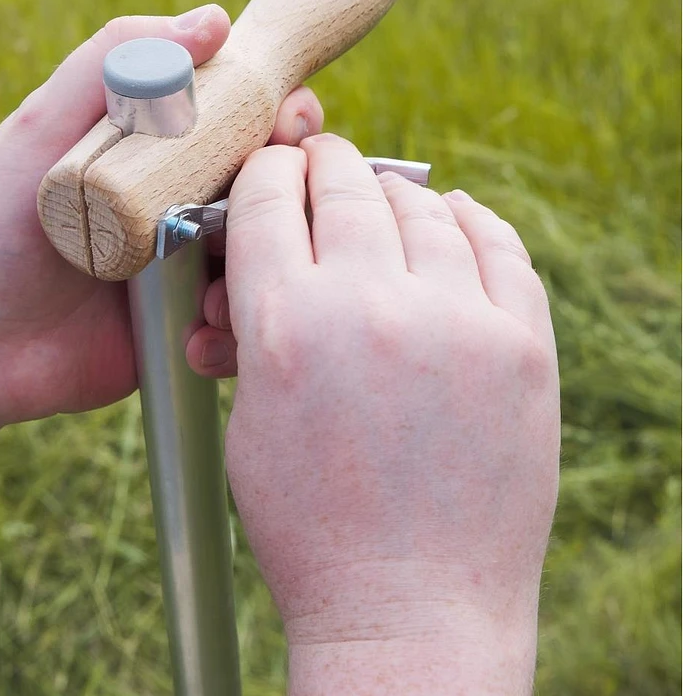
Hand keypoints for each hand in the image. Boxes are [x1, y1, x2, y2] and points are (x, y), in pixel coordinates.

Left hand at [0, 5, 322, 426]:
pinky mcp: (192, 329)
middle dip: (296, 178)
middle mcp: (186, 205)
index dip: (282, 110)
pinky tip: (208, 323)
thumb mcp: (44, 126)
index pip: (245, 117)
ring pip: (272, 250)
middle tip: (286, 184)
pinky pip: (246, 318)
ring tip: (230, 268)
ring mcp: (191, 270)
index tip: (292, 113)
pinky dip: (245, 316)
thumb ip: (113, 61)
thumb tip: (216, 19)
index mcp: (161, 152)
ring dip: (275, 254)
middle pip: (273, 182)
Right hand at [221, 134, 559, 694]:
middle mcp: (372, 308)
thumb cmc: (311, 523)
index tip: (272, 171)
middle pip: (343, 185)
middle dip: (322, 165)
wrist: (412, 609)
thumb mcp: (250, 422)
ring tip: (381, 196)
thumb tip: (258, 267)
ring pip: (421, 205)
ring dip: (392, 191)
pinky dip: (468, 217)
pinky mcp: (523, 347)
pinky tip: (452, 211)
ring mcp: (459, 323)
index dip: (265, 173)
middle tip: (319, 162)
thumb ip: (252, 329)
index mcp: (286, 327)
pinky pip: (498, 245)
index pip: (270, 198)